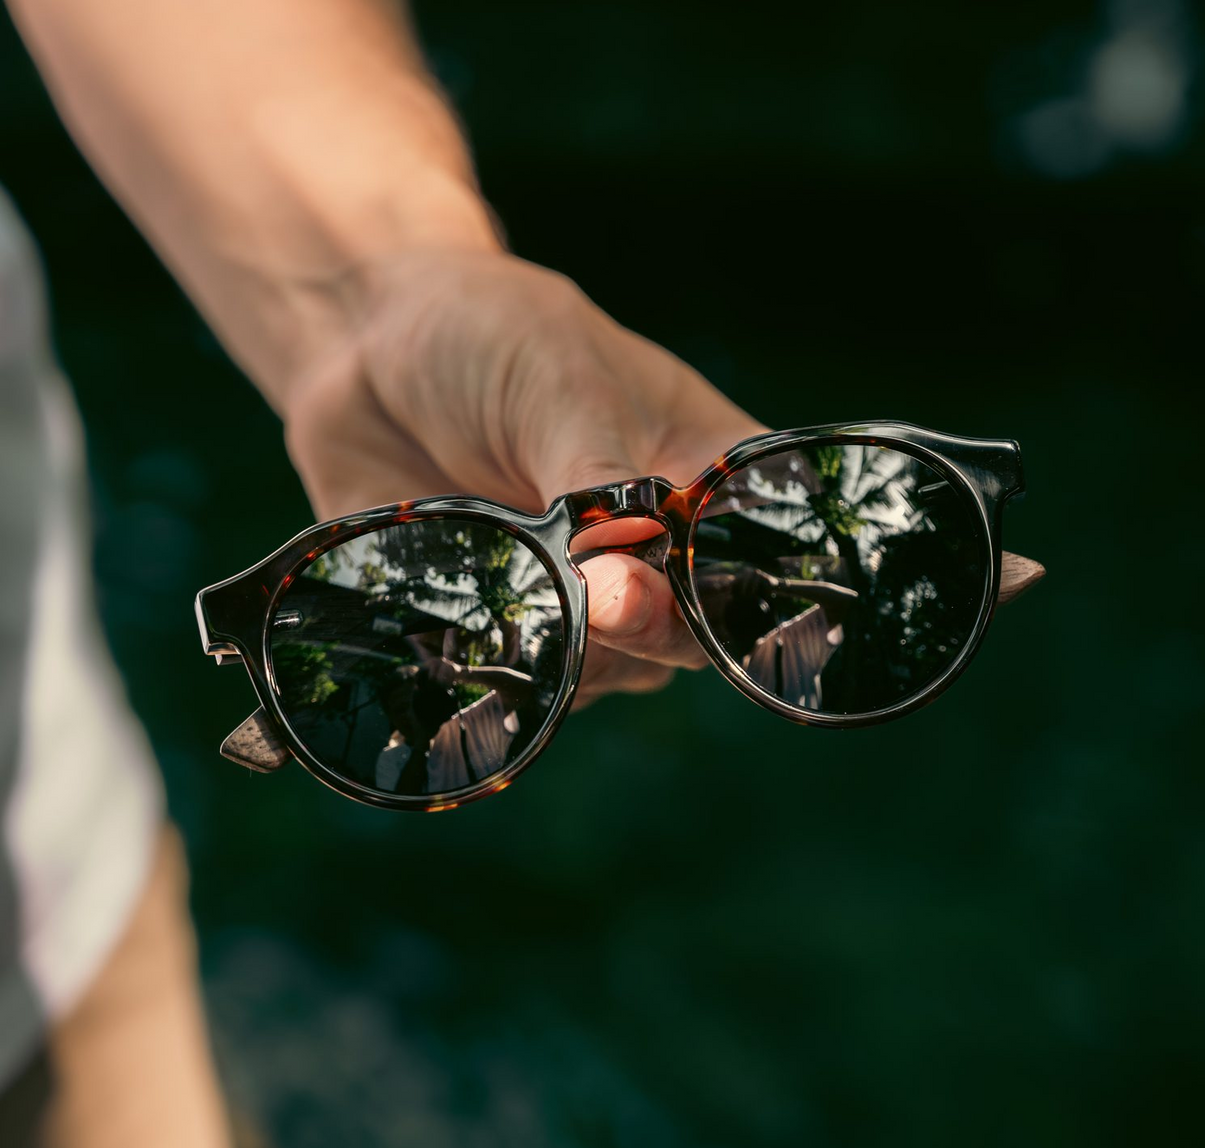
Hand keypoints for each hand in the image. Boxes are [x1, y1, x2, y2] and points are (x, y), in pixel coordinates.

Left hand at [283, 247, 761, 704]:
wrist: (362, 343)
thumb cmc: (481, 335)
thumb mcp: (559, 387)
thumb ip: (598, 485)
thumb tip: (623, 585)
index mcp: (701, 473)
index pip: (766, 550)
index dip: (752, 584)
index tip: (708, 589)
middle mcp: (656, 544)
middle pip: (700, 629)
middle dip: (662, 629)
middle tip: (612, 601)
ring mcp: (585, 590)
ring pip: (623, 668)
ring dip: (588, 657)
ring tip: (531, 595)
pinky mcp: (514, 621)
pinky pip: (540, 679)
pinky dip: (522, 667)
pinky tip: (483, 625)